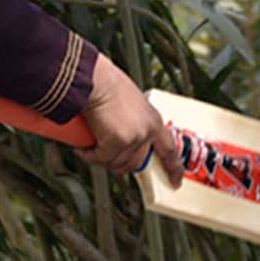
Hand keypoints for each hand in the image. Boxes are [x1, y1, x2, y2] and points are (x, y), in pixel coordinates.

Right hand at [79, 57, 182, 184]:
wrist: (95, 80)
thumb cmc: (107, 84)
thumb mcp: (131, 104)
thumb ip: (134, 121)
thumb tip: (124, 136)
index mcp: (154, 121)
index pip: (170, 150)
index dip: (173, 168)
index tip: (175, 180)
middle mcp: (147, 131)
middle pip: (136, 163)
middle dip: (119, 162)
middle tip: (106, 154)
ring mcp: (133, 138)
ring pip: (115, 163)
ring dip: (101, 158)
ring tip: (91, 145)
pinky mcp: (116, 142)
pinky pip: (100, 159)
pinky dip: (89, 156)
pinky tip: (84, 147)